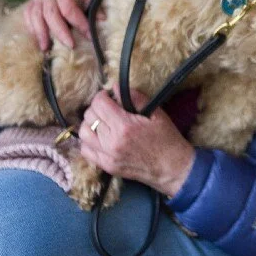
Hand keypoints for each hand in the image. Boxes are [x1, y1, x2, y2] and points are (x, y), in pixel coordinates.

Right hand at [25, 0, 101, 50]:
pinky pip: (29, 13)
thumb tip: (100, 19)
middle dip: (60, 32)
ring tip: (46, 49)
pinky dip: (31, 26)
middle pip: (50, 14)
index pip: (68, 8)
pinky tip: (37, 38)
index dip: (79, 23)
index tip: (90, 34)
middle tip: (71, 46)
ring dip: (40, 33)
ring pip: (35, 15)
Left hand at [78, 89, 194, 197]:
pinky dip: (88, 141)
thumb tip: (115, 87)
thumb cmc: (166, 139)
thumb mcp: (156, 113)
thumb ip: (135, 98)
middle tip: (108, 108)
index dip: (102, 95)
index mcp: (125, 126)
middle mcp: (112, 141)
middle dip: (97, 107)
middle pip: (89, 116)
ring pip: (83, 133)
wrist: (172, 168)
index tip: (109, 96)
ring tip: (102, 122)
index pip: (99, 104)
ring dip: (90, 123)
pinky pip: (86, 150)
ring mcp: (107, 156)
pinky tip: (99, 137)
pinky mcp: (107, 166)